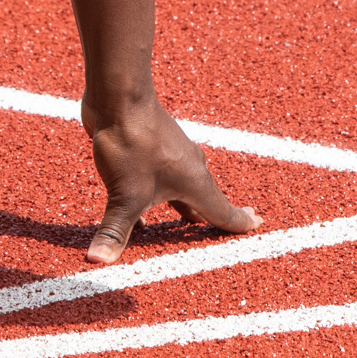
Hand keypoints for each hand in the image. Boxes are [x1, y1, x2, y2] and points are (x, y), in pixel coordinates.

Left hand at [82, 95, 260, 264]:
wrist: (118, 96)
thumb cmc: (133, 143)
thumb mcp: (125, 195)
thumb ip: (115, 230)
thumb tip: (98, 262)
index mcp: (195, 183)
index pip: (223, 211)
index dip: (239, 224)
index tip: (258, 227)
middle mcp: (189, 168)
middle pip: (206, 199)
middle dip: (214, 217)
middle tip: (229, 228)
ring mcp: (170, 155)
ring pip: (182, 187)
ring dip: (185, 206)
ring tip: (188, 221)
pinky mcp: (150, 146)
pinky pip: (161, 176)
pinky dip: (159, 193)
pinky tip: (142, 204)